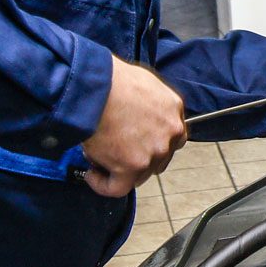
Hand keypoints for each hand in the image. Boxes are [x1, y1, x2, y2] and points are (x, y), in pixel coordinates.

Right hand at [82, 56, 187, 196]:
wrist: (94, 85)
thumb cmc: (110, 79)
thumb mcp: (143, 82)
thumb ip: (149, 103)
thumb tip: (137, 113)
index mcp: (173, 109)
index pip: (171, 136)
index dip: (152, 142)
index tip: (137, 143)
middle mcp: (170, 132)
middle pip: (159, 158)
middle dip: (138, 158)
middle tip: (116, 150)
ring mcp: (154, 151)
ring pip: (140, 174)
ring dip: (120, 170)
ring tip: (99, 158)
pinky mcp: (133, 166)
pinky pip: (118, 188)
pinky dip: (103, 185)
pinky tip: (92, 175)